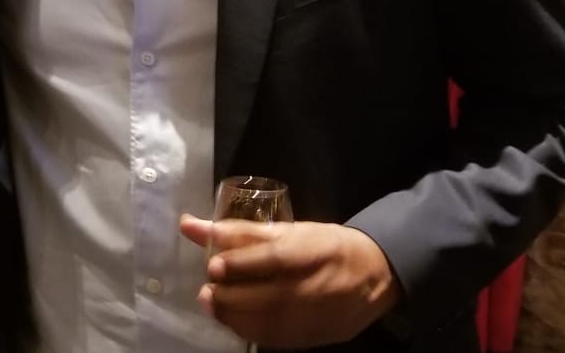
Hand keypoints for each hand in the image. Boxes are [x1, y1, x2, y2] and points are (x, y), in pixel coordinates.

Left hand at [180, 214, 400, 346]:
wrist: (377, 275)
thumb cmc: (326, 245)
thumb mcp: (289, 229)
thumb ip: (238, 231)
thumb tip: (188, 225)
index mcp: (316, 250)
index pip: (277, 259)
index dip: (243, 263)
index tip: (214, 266)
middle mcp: (321, 285)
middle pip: (272, 296)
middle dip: (232, 296)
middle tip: (207, 290)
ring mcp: (322, 315)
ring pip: (273, 322)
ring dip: (236, 316)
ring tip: (214, 304)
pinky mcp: (319, 336)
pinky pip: (280, 339)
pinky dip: (251, 331)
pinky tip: (235, 320)